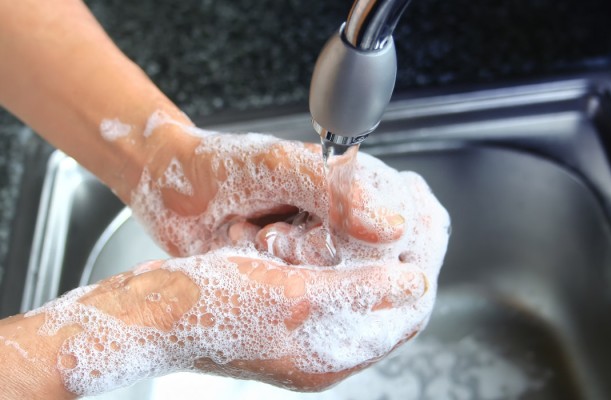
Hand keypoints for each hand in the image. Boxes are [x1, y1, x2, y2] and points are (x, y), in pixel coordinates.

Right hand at [27, 132, 449, 394]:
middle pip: (387, 306)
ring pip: (363, 291)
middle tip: (420, 216)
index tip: (430, 232)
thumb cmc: (209, 305)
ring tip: (395, 214)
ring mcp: (305, 330)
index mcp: (329, 355)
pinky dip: (352, 255)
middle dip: (407, 260)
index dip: (422, 273)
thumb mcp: (290, 294)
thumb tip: (413, 282)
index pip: (402, 318)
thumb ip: (356, 291)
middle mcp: (322, 348)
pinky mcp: (289, 310)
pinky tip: (352, 227)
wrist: (153, 311)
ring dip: (382, 254)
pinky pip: (337, 283)